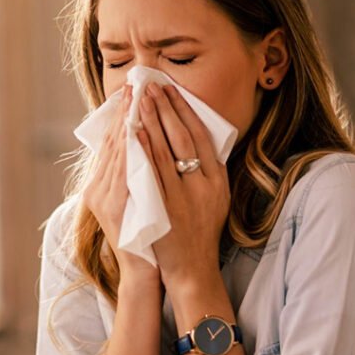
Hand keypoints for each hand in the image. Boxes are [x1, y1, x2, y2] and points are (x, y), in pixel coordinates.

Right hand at [82, 85, 160, 284]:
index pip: (112, 142)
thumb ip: (134, 174)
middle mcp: (97, 189)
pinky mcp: (114, 210)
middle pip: (112, 143)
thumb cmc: (146, 234)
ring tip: (139, 99)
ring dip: (129, 124)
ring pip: (117, 153)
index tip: (133, 90)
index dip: (122, 114)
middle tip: (136, 84)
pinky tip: (140, 132)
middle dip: (125, 112)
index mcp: (100, 185)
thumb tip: (143, 141)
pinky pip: (125, 174)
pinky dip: (132, 151)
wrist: (144, 270)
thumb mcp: (136, 199)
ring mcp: (104, 200)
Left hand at [134, 82, 229, 294]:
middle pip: (184, 136)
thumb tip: (194, 138)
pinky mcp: (165, 208)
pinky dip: (145, 150)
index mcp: (218, 179)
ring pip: (167, 150)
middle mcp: (204, 184)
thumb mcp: (215, 197)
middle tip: (151, 85)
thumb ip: (207, 171)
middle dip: (166, 108)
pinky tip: (135, 132)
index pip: (201, 135)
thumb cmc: (200, 231)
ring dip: (152, 122)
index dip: (185, 109)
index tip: (170, 89)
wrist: (193, 269)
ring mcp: (185, 196)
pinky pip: (153, 173)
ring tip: (140, 99)